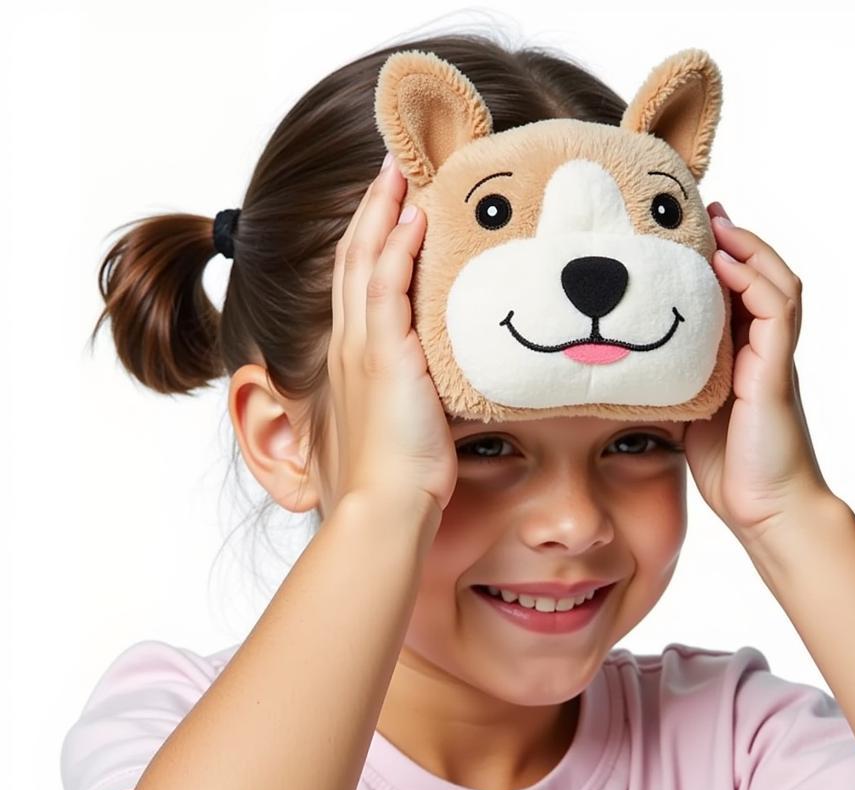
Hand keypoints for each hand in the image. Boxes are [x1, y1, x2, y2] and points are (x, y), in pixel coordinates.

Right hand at [327, 153, 456, 513]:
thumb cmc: (397, 476)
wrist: (386, 504)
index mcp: (355, 359)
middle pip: (356, 258)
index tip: (390, 207)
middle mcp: (351, 345)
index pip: (361, 284)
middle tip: (393, 168)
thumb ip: (420, 392)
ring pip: (365, 260)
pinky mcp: (384, 356)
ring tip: (401, 171)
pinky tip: (415, 215)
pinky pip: (385, 286)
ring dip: (383, 211)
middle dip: (374, 210)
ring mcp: (364, 347)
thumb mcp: (408, 422)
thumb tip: (449, 383)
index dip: (372, 241)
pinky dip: (397, 247)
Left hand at [683, 202, 831, 543]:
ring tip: (719, 223)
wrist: (767, 511)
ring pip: (777, 286)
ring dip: (749, 250)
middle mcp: (764, 352)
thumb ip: (674, 383)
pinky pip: (776, 314)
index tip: (692, 231)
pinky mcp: (777, 374)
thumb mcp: (689, 413)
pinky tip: (725, 265)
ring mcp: (774, 361)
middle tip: (706, 208)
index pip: (739, 294)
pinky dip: (753, 283)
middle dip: (737, 240)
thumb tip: (627, 365)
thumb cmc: (730, 468)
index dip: (721, 259)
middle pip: (762, 278)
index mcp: (745, 358)